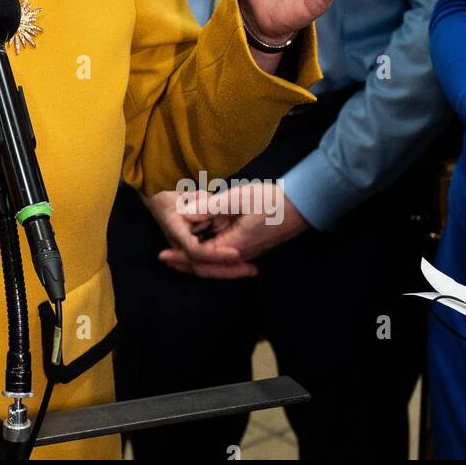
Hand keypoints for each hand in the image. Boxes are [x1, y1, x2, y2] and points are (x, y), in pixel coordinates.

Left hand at [152, 184, 309, 275]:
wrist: (302, 205)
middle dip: (186, 263)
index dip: (181, 257)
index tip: (162, 254)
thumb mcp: (237, 198)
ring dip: (197, 258)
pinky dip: (211, 252)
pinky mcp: (251, 244)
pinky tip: (203, 243)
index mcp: (234, 245)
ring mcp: (247, 250)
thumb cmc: (271, 200)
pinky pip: (226, 253)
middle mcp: (240, 253)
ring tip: (179, 254)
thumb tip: (184, 214)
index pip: (201, 259)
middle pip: (208, 265)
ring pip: (217, 260)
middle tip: (166, 258)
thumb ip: (209, 207)